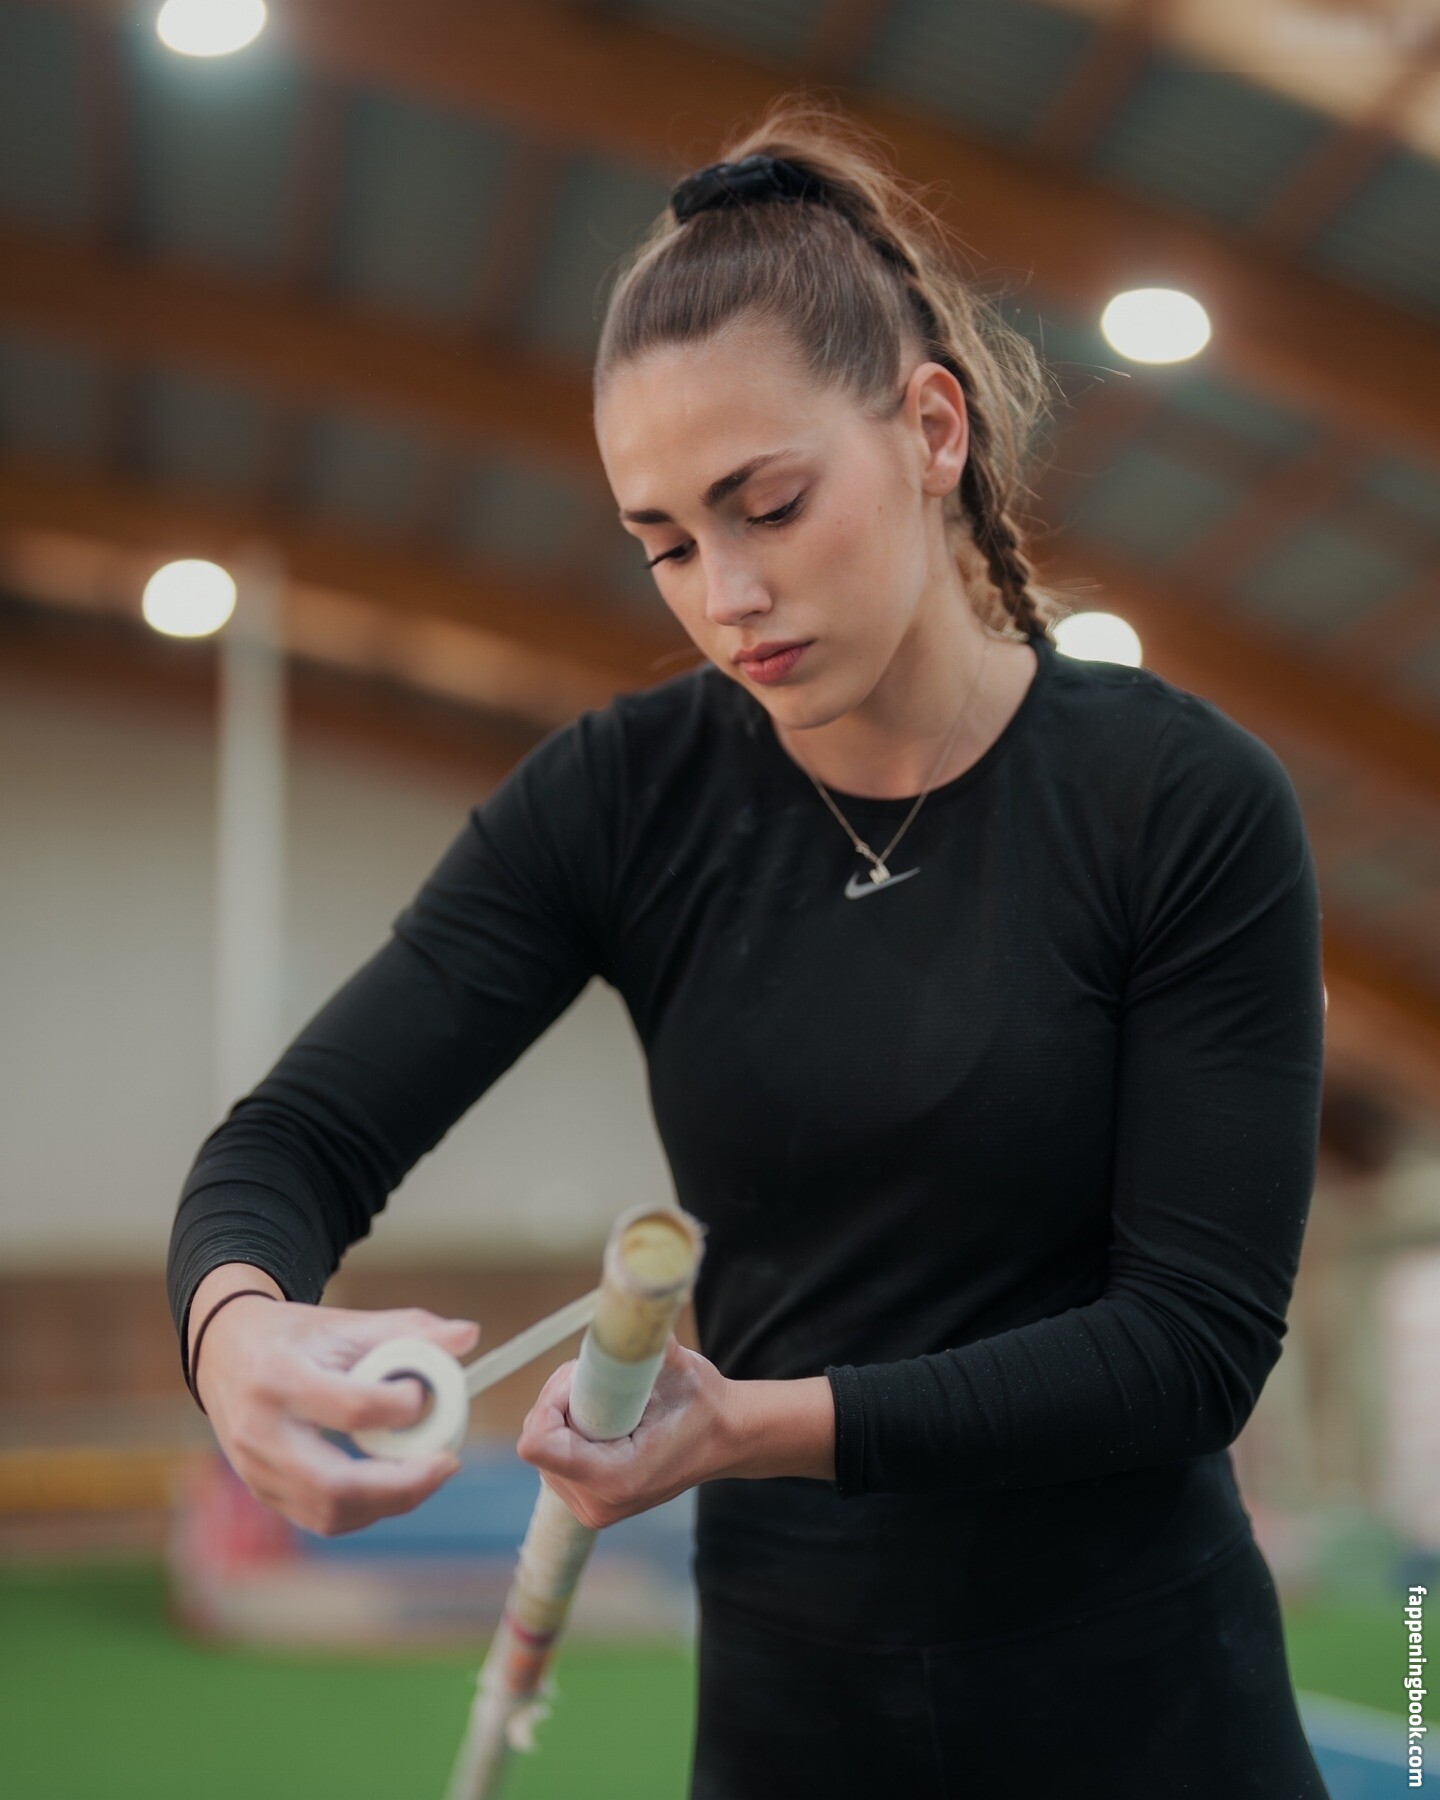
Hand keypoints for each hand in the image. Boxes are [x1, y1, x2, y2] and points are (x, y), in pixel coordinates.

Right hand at [195, 1289, 479, 1537]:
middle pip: (336, 1484)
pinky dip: (366, 1509)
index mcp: (279, 1378)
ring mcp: (256, 1470)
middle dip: (403, 1484)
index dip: (401, 1407)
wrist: (224, 1352)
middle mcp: (260, 1432)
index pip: (351, 1408)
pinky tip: (394, 1483)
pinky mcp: (263, 1492)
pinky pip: (321, 1518)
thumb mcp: (345, 1321)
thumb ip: (409, 1329)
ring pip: (330, 1512)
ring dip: (389, 1501)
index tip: (422, 1393)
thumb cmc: (293, 1336)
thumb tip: (469, 1337)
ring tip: (427, 1472)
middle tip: (447, 1462)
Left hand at [515, 1335, 734, 1529]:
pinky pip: (553, 1458)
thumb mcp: (678, 1364)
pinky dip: (569, 1431)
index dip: (552, 1400)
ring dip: (564, 1414)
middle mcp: (598, 1502)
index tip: (582, 1380)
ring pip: (543, 1446)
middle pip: (539, 1438)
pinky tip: (602, 1422)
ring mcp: (591, 1508)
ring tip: (608, 1402)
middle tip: (601, 1383)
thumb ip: (642, 1341)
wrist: (725, 1438)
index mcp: (617, 1476)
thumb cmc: (704, 1403)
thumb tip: (619, 1310)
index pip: (538, 1443)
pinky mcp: (589, 1502)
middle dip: (561, 1401)